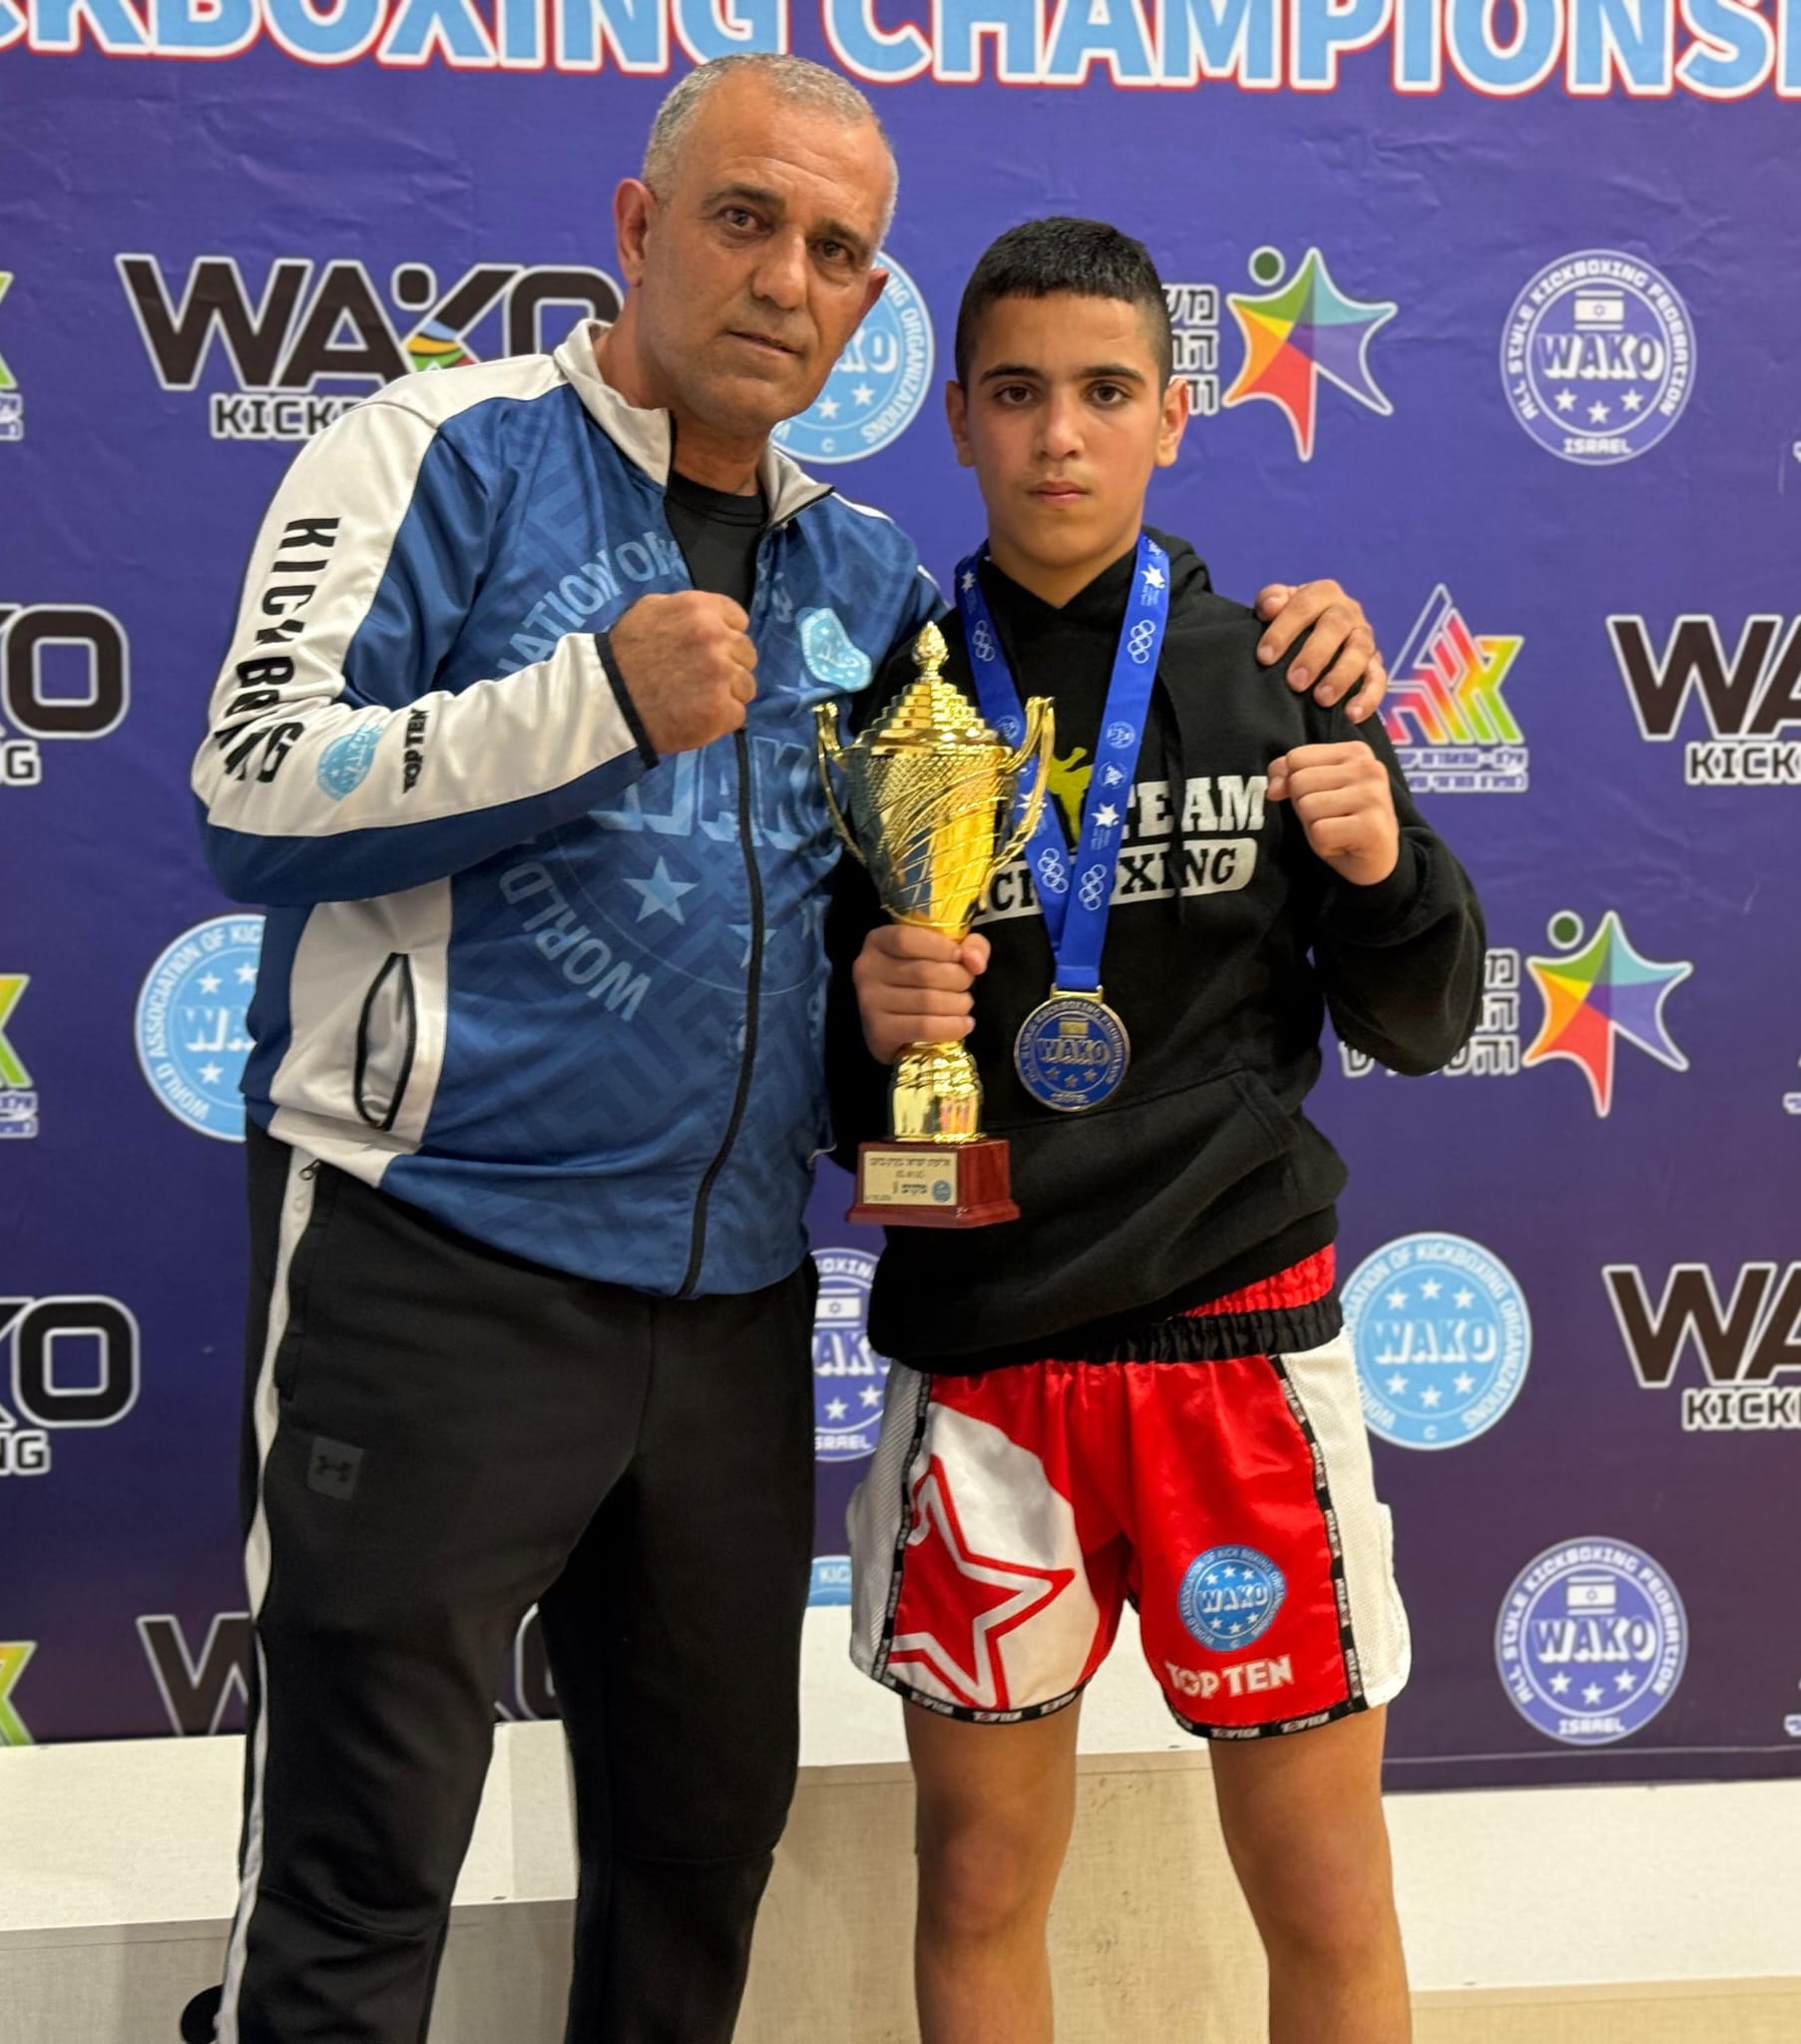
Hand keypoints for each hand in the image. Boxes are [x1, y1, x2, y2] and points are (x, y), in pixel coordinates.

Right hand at [607, 592, 755, 753]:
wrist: (607, 700)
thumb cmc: (624, 654)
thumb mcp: (649, 610)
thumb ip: (685, 609)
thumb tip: (710, 617)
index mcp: (701, 609)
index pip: (738, 620)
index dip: (726, 636)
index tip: (710, 650)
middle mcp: (717, 638)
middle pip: (746, 653)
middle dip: (729, 665)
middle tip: (700, 679)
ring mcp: (722, 675)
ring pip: (746, 685)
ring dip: (728, 694)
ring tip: (697, 700)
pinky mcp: (722, 710)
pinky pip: (737, 714)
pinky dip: (720, 719)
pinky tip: (696, 716)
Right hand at [852, 926, 990, 1063]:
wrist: (899, 1026)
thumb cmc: (922, 980)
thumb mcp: (946, 951)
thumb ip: (970, 945)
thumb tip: (975, 962)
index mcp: (878, 941)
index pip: (906, 939)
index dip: (940, 947)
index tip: (960, 957)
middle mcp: (866, 970)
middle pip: (923, 972)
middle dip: (957, 979)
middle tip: (966, 986)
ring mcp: (870, 1002)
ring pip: (927, 1001)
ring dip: (958, 1004)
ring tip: (964, 1004)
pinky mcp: (879, 1032)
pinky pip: (924, 1027)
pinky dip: (952, 1027)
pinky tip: (964, 1024)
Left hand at [1255, 580, 1386, 721]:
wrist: (1312, 639)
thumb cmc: (1289, 624)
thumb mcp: (1277, 607)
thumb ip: (1270, 600)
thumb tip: (1270, 607)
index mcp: (1323, 594)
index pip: (1305, 605)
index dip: (1284, 630)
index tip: (1264, 657)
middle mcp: (1348, 612)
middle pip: (1336, 627)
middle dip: (1315, 655)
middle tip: (1295, 683)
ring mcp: (1364, 639)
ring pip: (1359, 652)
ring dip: (1341, 676)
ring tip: (1322, 699)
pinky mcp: (1376, 665)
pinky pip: (1378, 680)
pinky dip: (1368, 697)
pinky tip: (1352, 715)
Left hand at [1267, 743, 1398, 886]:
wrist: (1375, 861)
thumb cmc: (1341, 821)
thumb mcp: (1313, 790)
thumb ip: (1289, 775)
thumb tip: (1273, 788)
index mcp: (1356, 751)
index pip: (1296, 758)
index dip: (1293, 783)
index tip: (1319, 797)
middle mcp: (1369, 768)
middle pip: (1299, 781)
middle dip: (1305, 807)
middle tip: (1331, 819)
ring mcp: (1373, 796)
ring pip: (1307, 806)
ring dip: (1313, 826)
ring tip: (1337, 830)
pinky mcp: (1371, 826)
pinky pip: (1319, 831)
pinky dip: (1323, 844)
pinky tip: (1343, 843)